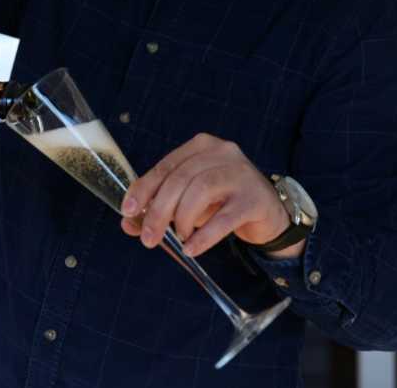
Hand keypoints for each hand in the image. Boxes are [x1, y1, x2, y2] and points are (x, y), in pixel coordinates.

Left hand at [120, 133, 295, 257]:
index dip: (144, 189)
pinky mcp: (254, 199)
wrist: (268, 213)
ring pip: (200, 191)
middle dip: (159, 211)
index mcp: (201, 146)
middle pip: (180, 179)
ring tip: (179, 237)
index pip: (166, 166)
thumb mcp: (189, 200)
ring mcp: (241, 174)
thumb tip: (128, 224)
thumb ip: (159, 208)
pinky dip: (204, 236)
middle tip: (149, 238)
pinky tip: (192, 249)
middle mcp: (222, 153)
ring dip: (182, 219)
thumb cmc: (222, 201)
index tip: (128, 211)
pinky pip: (224, 218)